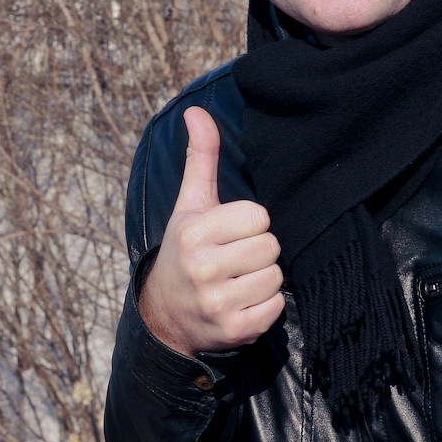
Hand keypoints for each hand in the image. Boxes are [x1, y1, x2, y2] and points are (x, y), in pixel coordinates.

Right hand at [140, 106, 284, 355]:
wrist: (166, 316)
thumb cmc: (185, 250)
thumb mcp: (191, 205)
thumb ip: (202, 157)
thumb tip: (196, 111)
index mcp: (194, 232)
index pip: (259, 216)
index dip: (250, 223)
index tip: (230, 233)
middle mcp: (203, 268)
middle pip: (271, 246)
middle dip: (258, 251)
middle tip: (235, 258)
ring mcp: (217, 302)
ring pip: (275, 276)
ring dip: (263, 278)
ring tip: (237, 280)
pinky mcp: (234, 330)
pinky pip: (276, 306)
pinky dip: (266, 306)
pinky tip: (242, 302)